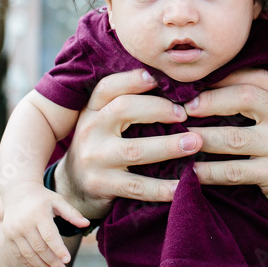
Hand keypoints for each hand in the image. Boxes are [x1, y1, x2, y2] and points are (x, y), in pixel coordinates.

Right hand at [1, 182, 88, 266]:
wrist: (17, 192)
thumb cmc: (42, 198)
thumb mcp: (58, 201)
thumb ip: (72, 213)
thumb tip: (87, 224)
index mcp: (38, 214)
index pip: (50, 236)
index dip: (59, 249)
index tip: (67, 260)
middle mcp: (24, 224)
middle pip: (40, 248)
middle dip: (52, 262)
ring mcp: (14, 232)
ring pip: (29, 254)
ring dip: (42, 266)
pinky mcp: (8, 237)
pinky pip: (19, 254)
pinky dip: (29, 263)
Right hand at [54, 69, 203, 219]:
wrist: (72, 188)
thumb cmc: (101, 147)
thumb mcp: (103, 122)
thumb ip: (126, 105)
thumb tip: (172, 87)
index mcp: (91, 109)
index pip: (108, 87)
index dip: (133, 79)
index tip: (158, 78)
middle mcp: (89, 130)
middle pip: (123, 109)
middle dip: (158, 108)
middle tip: (184, 114)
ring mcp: (93, 159)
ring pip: (134, 149)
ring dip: (168, 146)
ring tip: (195, 143)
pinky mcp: (100, 186)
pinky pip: (137, 186)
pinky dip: (161, 187)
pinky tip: (182, 185)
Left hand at [185, 69, 267, 217]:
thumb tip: (219, 80)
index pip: (255, 76)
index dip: (223, 78)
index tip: (199, 84)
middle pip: (243, 97)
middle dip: (209, 101)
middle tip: (185, 108)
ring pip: (233, 138)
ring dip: (201, 138)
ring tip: (180, 138)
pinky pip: (233, 171)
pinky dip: (209, 171)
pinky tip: (193, 170)